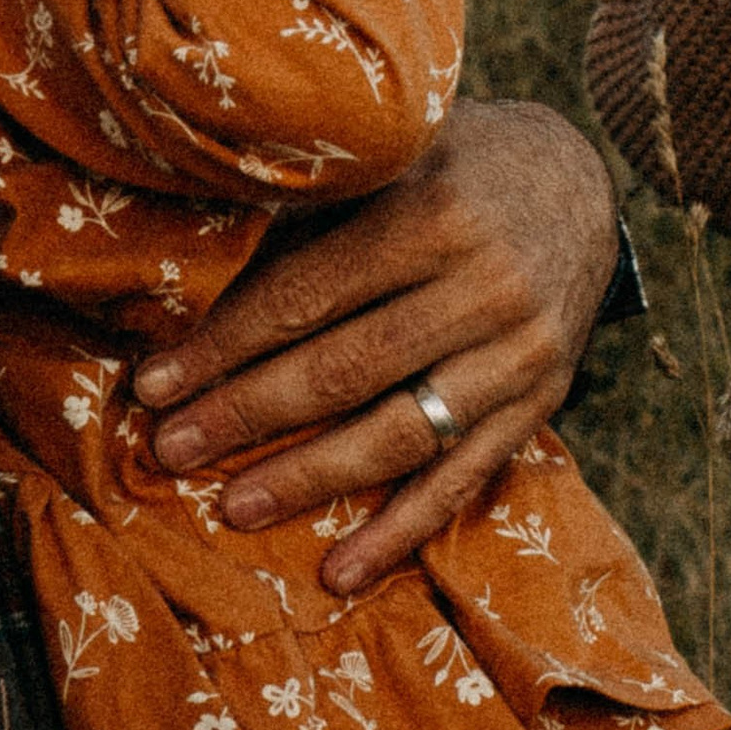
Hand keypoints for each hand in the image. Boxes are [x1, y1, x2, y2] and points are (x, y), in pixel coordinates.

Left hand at [133, 99, 620, 589]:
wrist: (578, 183)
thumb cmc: (454, 166)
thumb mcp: (389, 158)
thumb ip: (312, 212)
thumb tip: (190, 286)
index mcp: (435, 212)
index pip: (308, 295)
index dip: (224, 346)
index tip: (153, 384)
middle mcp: (487, 285)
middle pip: (347, 369)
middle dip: (248, 415)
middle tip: (171, 449)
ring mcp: (521, 352)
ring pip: (403, 432)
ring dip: (310, 478)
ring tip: (234, 508)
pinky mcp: (542, 401)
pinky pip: (464, 478)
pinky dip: (402, 532)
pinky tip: (341, 572)